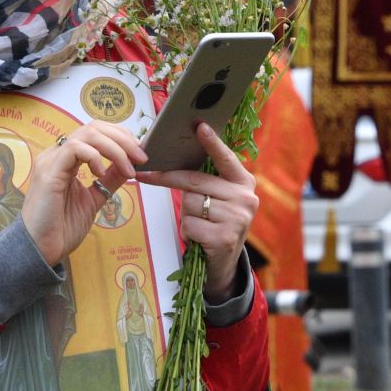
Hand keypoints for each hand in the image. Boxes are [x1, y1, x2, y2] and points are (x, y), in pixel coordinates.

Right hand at [20, 121, 145, 268]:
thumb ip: (109, 181)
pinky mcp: (48, 172)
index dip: (120, 137)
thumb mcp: (94, 199)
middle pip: (93, 127)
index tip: (139, 154)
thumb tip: (129, 165)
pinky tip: (102, 174)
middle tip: (141, 157)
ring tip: (128, 167)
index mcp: (66, 160)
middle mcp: (56, 155)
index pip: (95, 133)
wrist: (39, 250)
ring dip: (114, 148)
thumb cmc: (61, 228)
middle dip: (122, 138)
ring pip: (86, 134)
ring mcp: (50, 161)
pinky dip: (94, 157)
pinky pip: (74, 149)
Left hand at [137, 124, 259, 303]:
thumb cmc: (216, 223)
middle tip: (145, 175)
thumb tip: (177, 159)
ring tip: (200, 225)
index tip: (200, 126)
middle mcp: (246, 197)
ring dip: (186, 215)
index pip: (226, 159)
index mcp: (244, 182)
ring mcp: (237, 218)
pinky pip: (189, 225)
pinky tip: (200, 239)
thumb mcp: (220, 199)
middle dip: (168, 178)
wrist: (224, 264)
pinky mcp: (225, 238)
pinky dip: (188, 232)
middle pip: (196, 181)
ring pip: (190, 204)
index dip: (212, 143)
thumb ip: (208, 180)